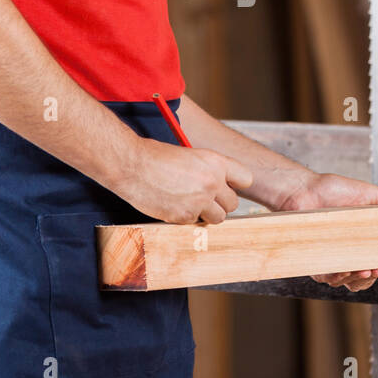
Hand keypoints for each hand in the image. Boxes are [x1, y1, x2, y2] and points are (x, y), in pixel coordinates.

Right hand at [118, 137, 252, 224]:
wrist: (132, 165)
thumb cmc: (156, 156)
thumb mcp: (190, 155)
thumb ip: (208, 169)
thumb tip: (219, 185)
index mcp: (216, 162)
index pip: (245, 179)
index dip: (234, 184)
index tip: (226, 186)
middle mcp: (212, 182)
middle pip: (233, 203)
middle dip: (220, 203)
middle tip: (204, 198)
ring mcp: (200, 201)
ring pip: (219, 218)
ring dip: (207, 214)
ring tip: (189, 203)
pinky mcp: (185, 216)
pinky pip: (195, 223)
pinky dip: (186, 218)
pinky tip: (173, 204)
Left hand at [275, 171, 377, 292]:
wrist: (302, 188)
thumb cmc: (329, 189)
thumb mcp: (364, 192)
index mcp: (359, 240)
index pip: (373, 262)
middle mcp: (344, 251)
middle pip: (359, 278)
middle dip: (367, 279)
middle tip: (374, 270)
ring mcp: (328, 255)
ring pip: (342, 281)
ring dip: (352, 280)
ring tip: (359, 270)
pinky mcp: (311, 258)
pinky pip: (323, 276)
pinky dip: (332, 277)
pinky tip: (340, 271)